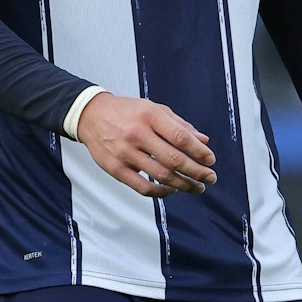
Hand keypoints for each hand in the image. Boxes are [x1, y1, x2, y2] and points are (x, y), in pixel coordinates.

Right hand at [75, 92, 216, 198]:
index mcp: (149, 115)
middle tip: (210, 178)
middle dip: (197, 172)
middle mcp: (137, 134)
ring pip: (161, 175)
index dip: (199, 151)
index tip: (211, 160)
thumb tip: (204, 141)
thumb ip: (179, 125)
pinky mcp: (115, 168)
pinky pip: (143, 187)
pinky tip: (172, 190)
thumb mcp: (153, 109)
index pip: (181, 137)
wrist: (91, 116)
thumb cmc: (127, 112)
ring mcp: (125, 153)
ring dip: (184, 185)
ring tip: (197, 187)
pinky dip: (161, 192)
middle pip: (174, 159)